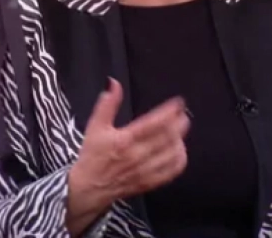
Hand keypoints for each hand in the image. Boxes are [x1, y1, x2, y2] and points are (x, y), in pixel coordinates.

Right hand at [66, 79, 189, 227]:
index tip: (178, 103)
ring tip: (180, 130)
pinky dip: (179, 160)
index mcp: (124, 140)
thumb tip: (114, 83)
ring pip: (172, 154)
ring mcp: (145, 171)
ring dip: (180, 140)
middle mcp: (137, 156)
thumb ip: (107, 104)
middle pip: (167, 137)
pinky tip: (179, 151)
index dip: (169, 112)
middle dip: (179, 123)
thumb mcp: (95, 126)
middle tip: (183, 114)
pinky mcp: (149, 183)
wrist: (88, 188)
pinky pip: (171, 172)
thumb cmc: (92, 156)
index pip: (153, 123)